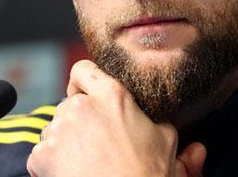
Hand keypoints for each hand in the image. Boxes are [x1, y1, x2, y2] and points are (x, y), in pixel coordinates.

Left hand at [26, 60, 205, 176]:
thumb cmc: (147, 173)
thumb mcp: (166, 145)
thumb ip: (169, 133)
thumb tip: (196, 149)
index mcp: (112, 94)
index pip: (83, 70)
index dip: (85, 83)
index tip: (88, 97)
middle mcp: (82, 106)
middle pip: (69, 103)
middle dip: (78, 120)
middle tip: (96, 141)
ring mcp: (59, 129)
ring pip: (54, 128)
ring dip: (64, 140)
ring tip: (88, 160)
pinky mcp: (42, 154)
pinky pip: (41, 153)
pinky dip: (51, 163)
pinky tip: (74, 172)